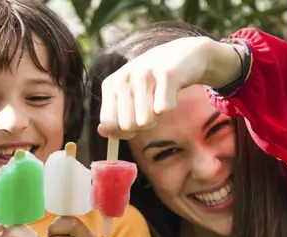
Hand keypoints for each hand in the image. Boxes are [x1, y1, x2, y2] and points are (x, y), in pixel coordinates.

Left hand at [98, 36, 241, 138]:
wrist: (184, 54)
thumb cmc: (153, 79)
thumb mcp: (128, 93)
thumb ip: (113, 113)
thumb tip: (102, 132)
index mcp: (110, 84)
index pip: (108, 123)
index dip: (122, 133)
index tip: (133, 127)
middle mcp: (123, 78)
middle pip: (127, 126)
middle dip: (142, 126)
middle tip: (150, 110)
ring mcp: (143, 74)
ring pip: (145, 121)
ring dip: (157, 118)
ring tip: (160, 101)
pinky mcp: (166, 74)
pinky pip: (164, 109)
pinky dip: (171, 106)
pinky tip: (171, 93)